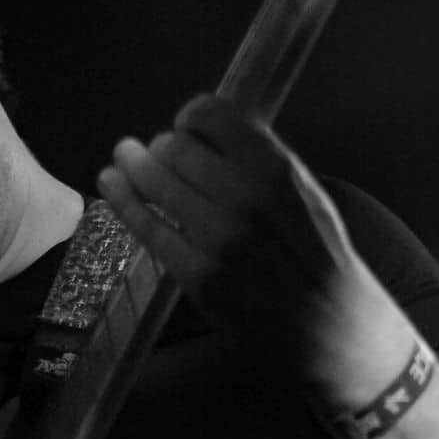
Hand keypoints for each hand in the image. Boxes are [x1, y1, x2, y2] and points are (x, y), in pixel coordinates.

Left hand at [97, 95, 369, 368]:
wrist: (328, 322)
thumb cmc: (315, 254)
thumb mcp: (303, 192)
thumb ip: (259, 159)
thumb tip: (206, 132)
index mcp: (275, 168)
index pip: (211, 115)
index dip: (190, 117)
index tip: (185, 128)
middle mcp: (243, 197)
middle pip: (175, 147)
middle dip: (161, 146)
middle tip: (156, 153)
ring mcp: (217, 238)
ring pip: (154, 182)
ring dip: (132, 165)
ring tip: (122, 159)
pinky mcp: (196, 274)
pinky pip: (148, 227)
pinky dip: (123, 200)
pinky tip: (110, 184)